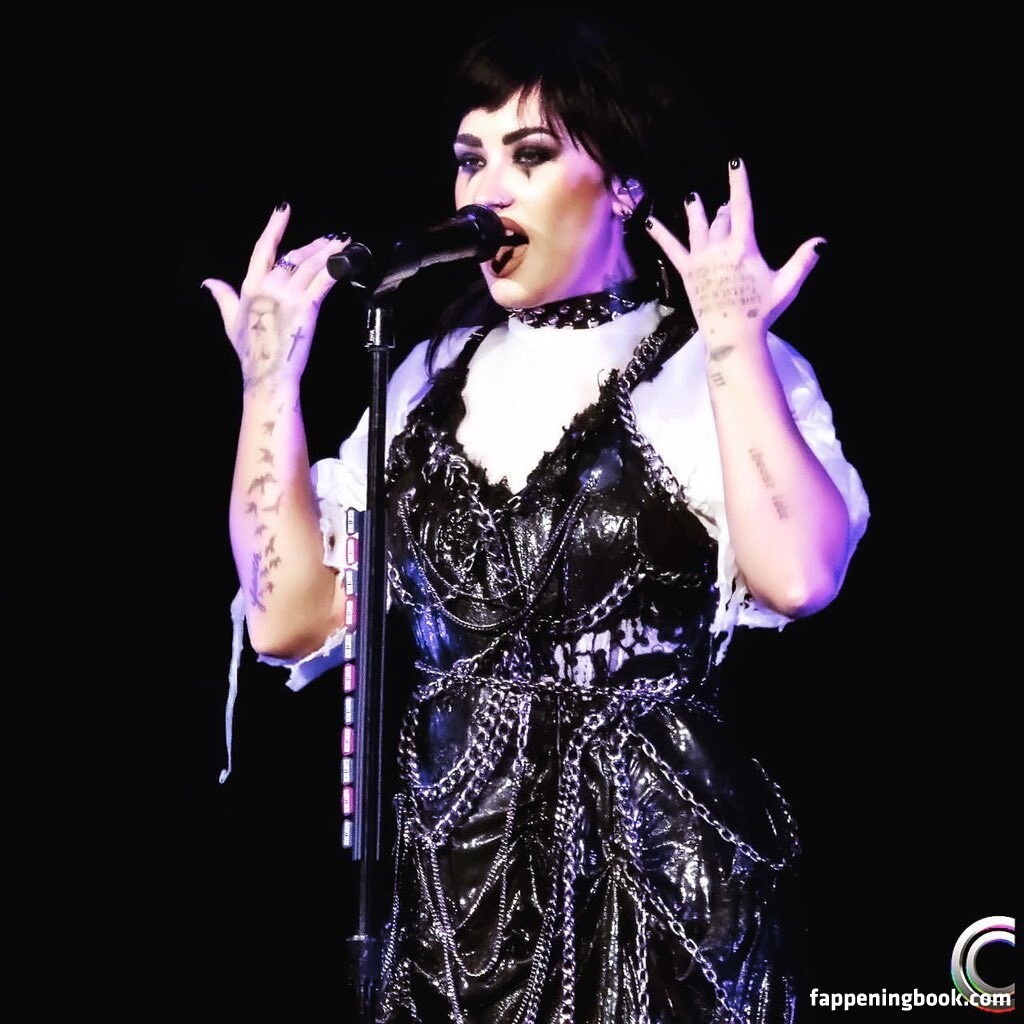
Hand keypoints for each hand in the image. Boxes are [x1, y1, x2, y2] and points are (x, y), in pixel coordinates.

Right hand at [202, 203, 350, 390]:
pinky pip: (324, 281)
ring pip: (312, 265)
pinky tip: (347, 259)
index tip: (284, 209)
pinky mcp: (307, 306)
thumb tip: (209, 282)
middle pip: (294, 256)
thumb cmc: (250, 352)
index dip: (274, 226)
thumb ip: (223, 297)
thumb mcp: (230, 321)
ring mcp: (288, 295)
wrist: (267, 374)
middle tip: (329, 239)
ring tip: (343, 241)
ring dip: (329, 251)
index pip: (264, 248)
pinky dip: (337, 268)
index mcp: (250, 286)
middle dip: (314, 245)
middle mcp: (269, 285)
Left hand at [644, 158, 823, 335]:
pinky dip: (660, 234)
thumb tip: (822, 242)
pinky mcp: (687, 272)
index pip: (742, 207)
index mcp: (743, 247)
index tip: (735, 161)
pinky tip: (648, 222)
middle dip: (726, 211)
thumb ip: (803, 261)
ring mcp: (700, 259)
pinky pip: (671, 249)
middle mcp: (719, 248)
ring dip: (696, 212)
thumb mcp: (786, 286)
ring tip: (693, 198)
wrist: (733, 336)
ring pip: (697, 227)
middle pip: (721, 219)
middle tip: (728, 208)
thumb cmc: (761, 312)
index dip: (738, 182)